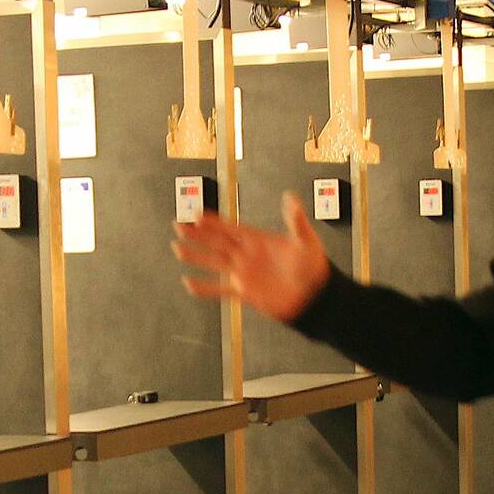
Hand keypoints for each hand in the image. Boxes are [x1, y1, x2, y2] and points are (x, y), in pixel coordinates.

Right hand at [172, 191, 331, 322]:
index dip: (214, 222)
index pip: (230, 227)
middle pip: (216, 242)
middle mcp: (247, 255)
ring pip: (214, 262)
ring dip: (196, 256)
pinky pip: (220, 290)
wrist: (315, 297)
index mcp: (258, 240)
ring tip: (177, 248)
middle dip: (197, 234)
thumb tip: (290, 197)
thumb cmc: (314, 267)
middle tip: (178, 225)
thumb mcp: (306, 240)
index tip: (197, 214)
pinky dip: (204, 288)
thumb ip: (296, 220)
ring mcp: (244, 274)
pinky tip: (189, 283)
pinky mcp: (245, 293)